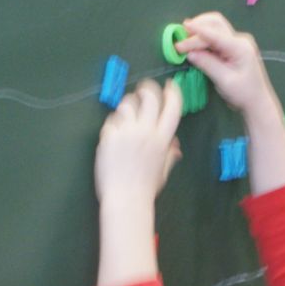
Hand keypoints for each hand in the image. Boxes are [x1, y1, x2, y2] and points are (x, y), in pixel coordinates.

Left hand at [93, 79, 181, 285]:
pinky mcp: (109, 136)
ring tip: (126, 116)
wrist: (125, 199)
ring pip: (127, 103)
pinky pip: (112, 120)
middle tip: (143, 92)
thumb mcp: (163, 171)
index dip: (173, 92)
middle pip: (149, 96)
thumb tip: (175, 145)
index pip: (173, 106)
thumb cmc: (146, 188)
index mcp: (163, 139)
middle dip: (147, 89)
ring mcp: (127, 132)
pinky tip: (114, 135)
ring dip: (127, 105)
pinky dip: (113, 124)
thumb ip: (169, 154)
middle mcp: (146, 131)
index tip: (170, 86)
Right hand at [177, 12, 277, 118]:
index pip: (214, 35)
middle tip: (180, 40)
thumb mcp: (224, 80)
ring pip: (214, 28)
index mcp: (239, 47)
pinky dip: (203, 38)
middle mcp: (239, 40)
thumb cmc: (244, 94)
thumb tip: (189, 53)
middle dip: (196, 28)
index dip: (196, 31)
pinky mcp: (232, 47)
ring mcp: (236, 42)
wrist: (258, 102)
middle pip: (215, 24)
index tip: (182, 28)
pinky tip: (194, 44)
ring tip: (184, 41)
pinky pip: (215, 37)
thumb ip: (207, 64)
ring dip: (199, 31)